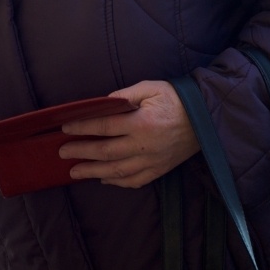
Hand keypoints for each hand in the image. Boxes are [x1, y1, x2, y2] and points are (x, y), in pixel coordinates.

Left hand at [58, 80, 199, 188]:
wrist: (207, 119)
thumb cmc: (176, 99)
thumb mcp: (151, 88)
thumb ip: (126, 95)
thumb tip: (104, 102)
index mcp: (142, 123)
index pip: (105, 126)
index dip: (83, 128)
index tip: (65, 128)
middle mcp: (145, 146)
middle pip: (106, 152)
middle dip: (82, 152)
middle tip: (62, 152)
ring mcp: (152, 161)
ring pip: (117, 171)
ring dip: (93, 172)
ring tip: (74, 172)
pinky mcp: (160, 170)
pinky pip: (135, 180)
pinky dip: (117, 182)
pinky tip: (103, 179)